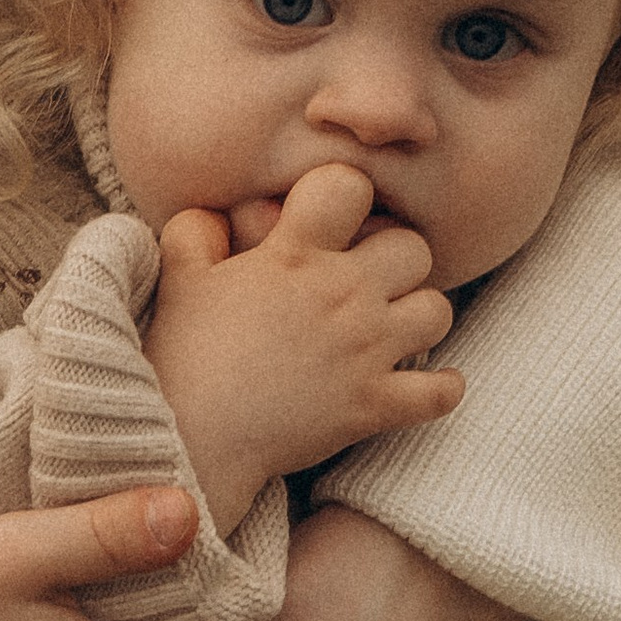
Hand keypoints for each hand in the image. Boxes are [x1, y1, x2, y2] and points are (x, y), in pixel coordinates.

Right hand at [145, 162, 457, 533]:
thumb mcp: (180, 277)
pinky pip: (441, 393)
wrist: (191, 434)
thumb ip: (197, 231)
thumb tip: (216, 216)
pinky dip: (440, 389)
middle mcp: (342, 293)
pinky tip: (420, 384)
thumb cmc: (183, 352)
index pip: (352, 186)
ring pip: (438, 310)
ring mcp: (365, 351)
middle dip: (396, 257)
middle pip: (414, 246)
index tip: (330, 218)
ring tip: (393, 327)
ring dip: (419, 316)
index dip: (344, 194)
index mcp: (295, 254)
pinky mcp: (374, 405)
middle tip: (370, 277)